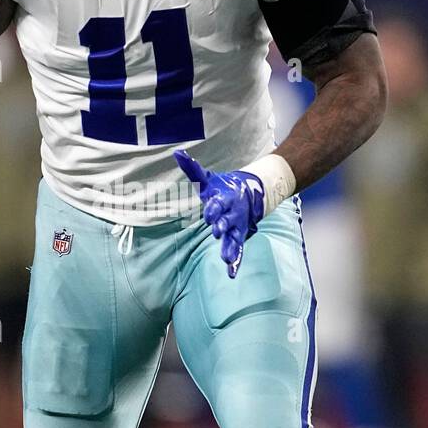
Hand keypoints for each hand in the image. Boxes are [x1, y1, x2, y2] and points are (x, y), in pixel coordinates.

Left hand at [174, 148, 263, 278]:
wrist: (250, 193)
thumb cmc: (222, 187)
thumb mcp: (207, 179)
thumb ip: (192, 169)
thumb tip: (176, 153)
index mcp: (224, 198)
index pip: (218, 203)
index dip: (214, 207)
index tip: (209, 212)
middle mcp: (232, 214)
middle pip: (227, 221)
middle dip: (222, 226)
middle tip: (217, 231)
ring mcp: (236, 227)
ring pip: (234, 238)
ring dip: (230, 247)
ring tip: (226, 257)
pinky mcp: (239, 237)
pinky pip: (239, 250)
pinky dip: (236, 262)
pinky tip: (231, 274)